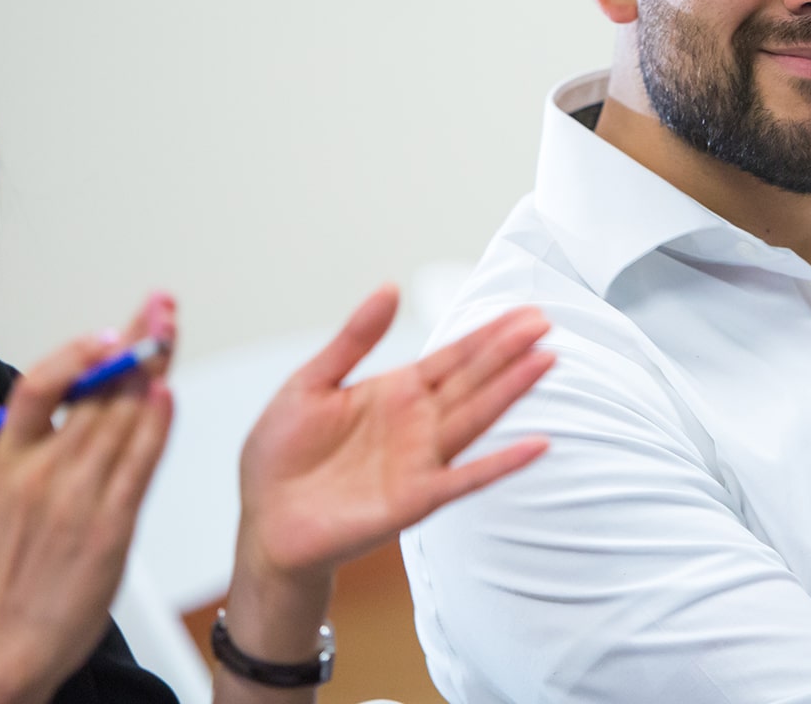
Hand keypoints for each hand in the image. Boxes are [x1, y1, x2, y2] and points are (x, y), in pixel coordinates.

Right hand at [0, 296, 175, 703]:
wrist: (9, 646)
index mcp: (6, 463)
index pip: (35, 389)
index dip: (74, 354)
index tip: (106, 330)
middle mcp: (42, 474)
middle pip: (95, 394)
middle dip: (134, 344)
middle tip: (162, 307)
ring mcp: (78, 499)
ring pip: (122, 419)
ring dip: (151, 372)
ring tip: (171, 335)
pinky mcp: (110, 526)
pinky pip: (139, 464)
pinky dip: (156, 426)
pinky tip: (168, 395)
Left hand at [233, 287, 553, 589]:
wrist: (264, 523)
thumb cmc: (281, 456)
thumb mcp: (310, 383)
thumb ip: (354, 339)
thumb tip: (390, 288)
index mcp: (396, 391)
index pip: (453, 356)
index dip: (489, 334)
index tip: (525, 313)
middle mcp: (417, 423)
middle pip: (473, 380)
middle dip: (509, 352)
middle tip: (546, 324)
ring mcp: (421, 460)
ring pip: (476, 418)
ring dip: (512, 392)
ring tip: (545, 362)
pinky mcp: (415, 499)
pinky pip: (467, 478)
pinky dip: (503, 463)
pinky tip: (537, 445)